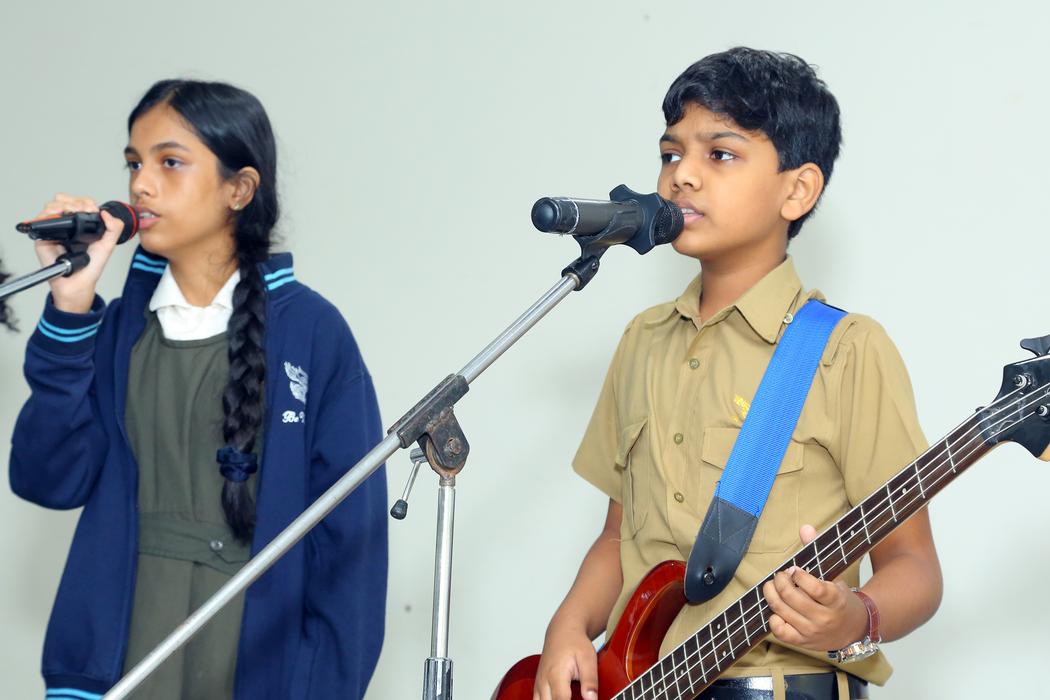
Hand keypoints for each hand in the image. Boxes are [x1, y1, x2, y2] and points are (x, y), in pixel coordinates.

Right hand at [32, 193, 124, 312]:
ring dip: (63, 205)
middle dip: (73, 201)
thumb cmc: (91, 266)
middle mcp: (67, 225)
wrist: (79, 282)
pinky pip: (41, 220)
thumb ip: (114, 228)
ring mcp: (55, 230)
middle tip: (80, 210)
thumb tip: (106, 213)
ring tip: (71, 212)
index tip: (91, 209)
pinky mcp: (43, 237)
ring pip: (52, 206)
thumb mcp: (108, 245)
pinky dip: (48, 214)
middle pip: (64, 200)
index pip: (80, 204)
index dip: (85, 202)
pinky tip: (58, 216)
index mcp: (82, 225)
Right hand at [533, 618, 598, 699]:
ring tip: (569, 697)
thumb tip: (592, 699)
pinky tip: (558, 699)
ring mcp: (539, 684)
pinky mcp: (538, 686)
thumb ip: (590, 680)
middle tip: (576, 698)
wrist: (562, 632)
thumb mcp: (588, 659)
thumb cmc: (575, 643)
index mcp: (556, 675)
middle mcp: (544, 681)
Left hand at [761, 524, 868, 650]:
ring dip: (772, 595)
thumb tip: (805, 528)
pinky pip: (781, 632)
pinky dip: (773, 619)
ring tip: (772, 586)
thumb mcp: (834, 575)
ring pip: (783, 612)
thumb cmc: (840, 599)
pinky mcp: (803, 642)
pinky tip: (776, 609)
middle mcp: (825, 618)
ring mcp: (813, 632)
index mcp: (836, 600)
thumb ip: (817, 550)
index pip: (814, 588)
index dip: (799, 575)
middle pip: (793, 598)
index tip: (794, 569)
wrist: (854, 629)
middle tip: (780, 575)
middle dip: (780, 581)